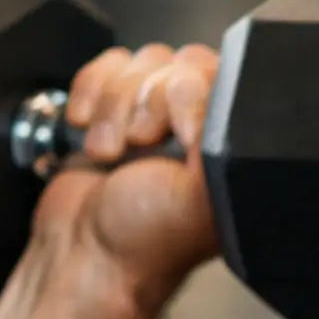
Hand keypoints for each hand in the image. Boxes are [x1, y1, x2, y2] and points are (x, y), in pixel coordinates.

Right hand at [31, 43, 222, 310]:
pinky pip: (107, 65)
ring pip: (140, 62)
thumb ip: (225, 146)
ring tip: (110, 154)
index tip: (176, 137)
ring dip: (114, 106)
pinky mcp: (116, 109)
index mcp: (233, 145)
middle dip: (146, 102)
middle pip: (180, 62)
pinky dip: (90, 93)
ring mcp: (158, 115)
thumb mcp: (203, 196)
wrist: (84, 256)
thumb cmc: (145, 240)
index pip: (225, 76)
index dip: (189, 96)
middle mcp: (202, 127)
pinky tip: (88, 131)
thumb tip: (233, 102)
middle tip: (139, 147)